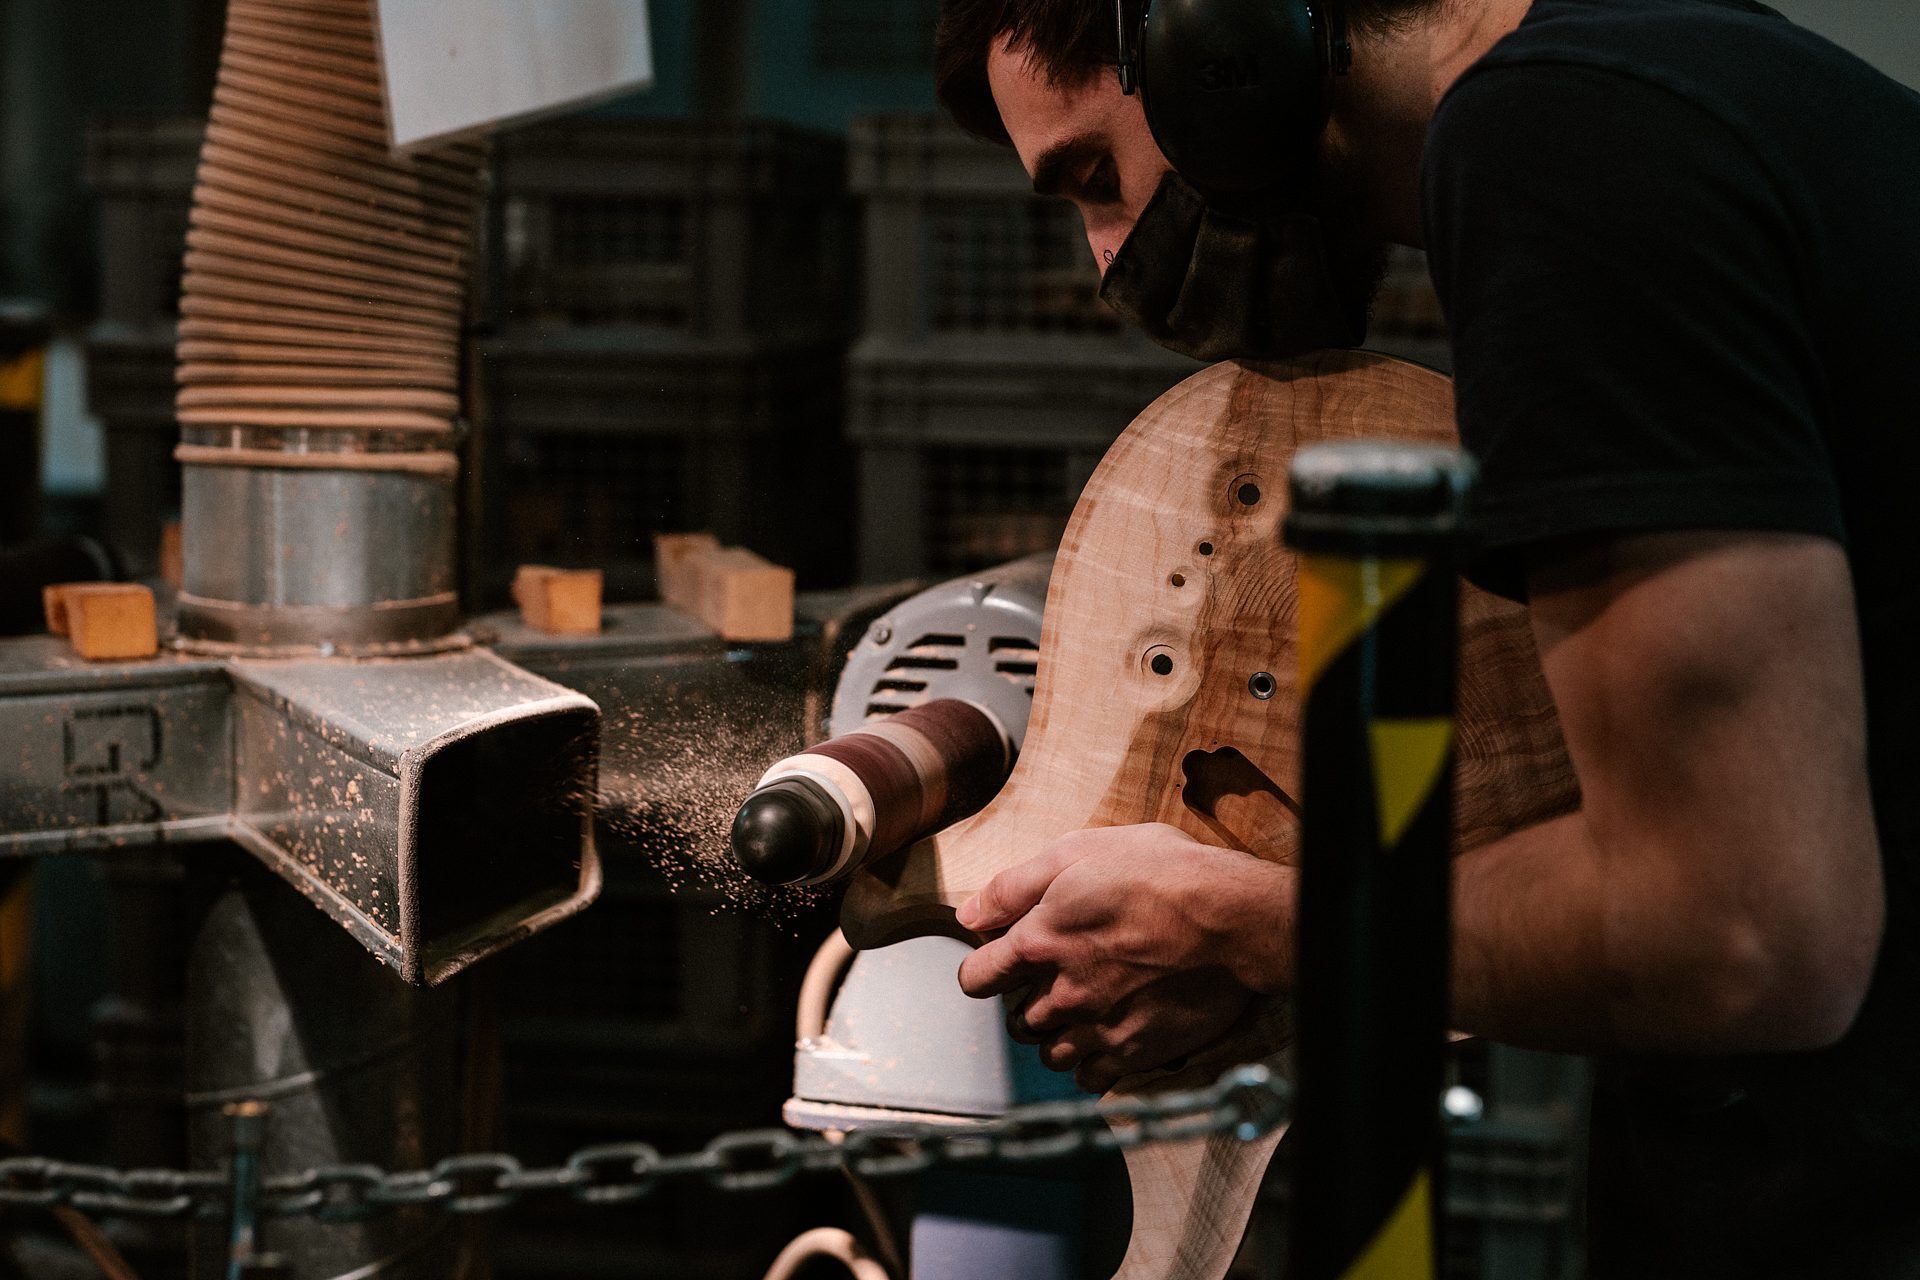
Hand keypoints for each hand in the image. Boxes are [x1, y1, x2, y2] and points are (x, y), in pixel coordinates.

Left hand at [954, 824, 1292, 1092]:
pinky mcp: (1133, 1053)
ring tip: (1086, 1010)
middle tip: (1060, 980)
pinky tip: (1107, 1037)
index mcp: (1038, 941)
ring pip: (1050, 1053)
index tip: (1003, 965)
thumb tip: (970, 914)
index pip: (977, 978)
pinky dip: (1092, 1064)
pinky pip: (1089, 1079)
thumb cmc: (1162, 875)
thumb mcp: (1079, 852)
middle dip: (1029, 1002)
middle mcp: (1060, 993)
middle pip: (1016, 1021)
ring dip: (1058, 1036)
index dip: (985, 970)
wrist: (1231, 918)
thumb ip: (1014, 886)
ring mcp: (1097, 1028)